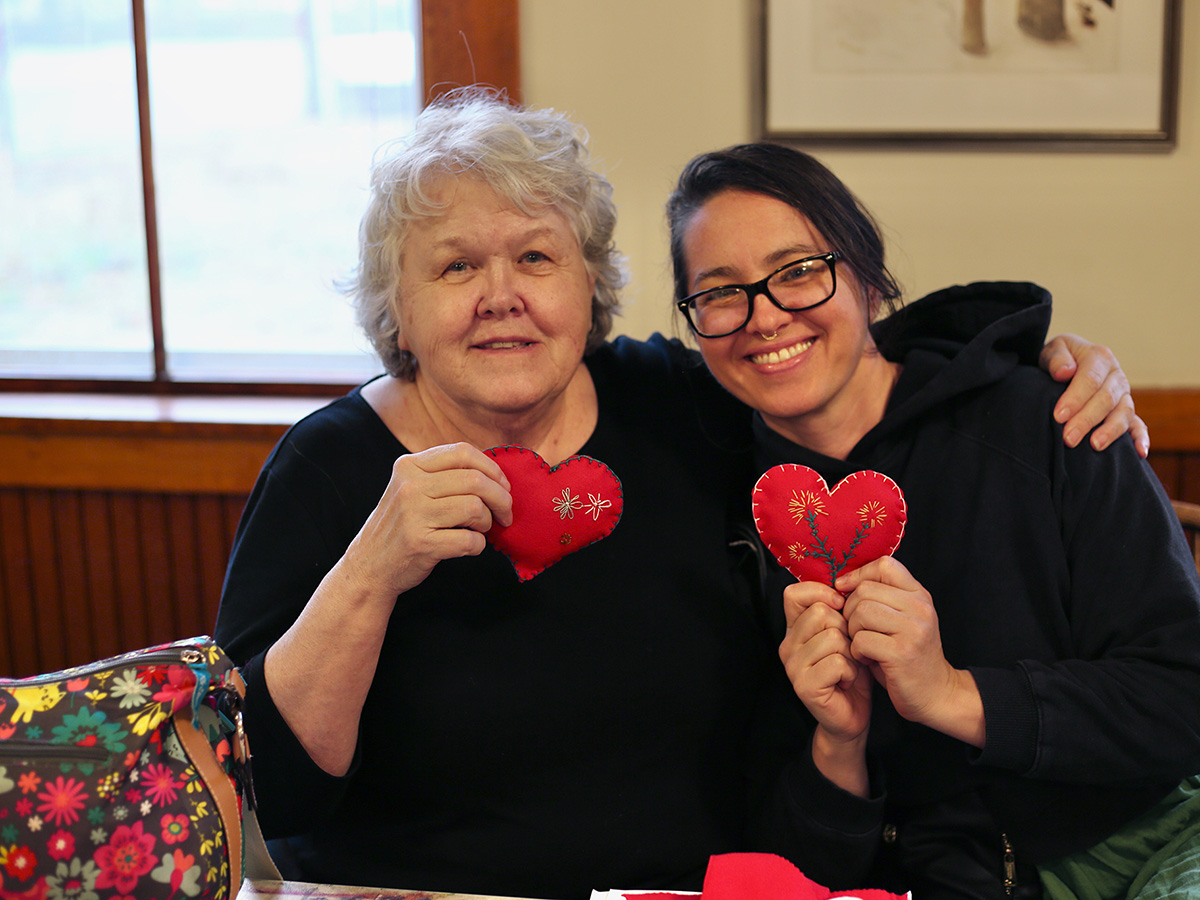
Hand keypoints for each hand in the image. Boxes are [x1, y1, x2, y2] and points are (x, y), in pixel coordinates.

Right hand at [341, 442, 512, 598]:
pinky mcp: (421, 543)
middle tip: (505, 514)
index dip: (492, 468)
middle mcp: (409, 485)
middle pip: (475, 480)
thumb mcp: (411, 488)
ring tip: (480, 530)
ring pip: (475, 507)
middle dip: (500, 498)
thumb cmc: (401, 526)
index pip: (463, 452)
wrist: (368, 566)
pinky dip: (478, 545)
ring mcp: (414, 514)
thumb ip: (443, 475)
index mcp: (409, 465)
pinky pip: (469, 540)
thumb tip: (495, 474)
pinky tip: (469, 546)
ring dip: (487, 522)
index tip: (503, 486)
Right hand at [780, 581, 872, 795]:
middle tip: (848, 650)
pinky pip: (837, 662)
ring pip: (832, 637)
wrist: (852, 716)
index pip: (794, 593)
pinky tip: (847, 681)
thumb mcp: (845, 635)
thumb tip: (845, 583)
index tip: (841, 606)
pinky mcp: (804, 686)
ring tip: (849, 667)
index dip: (821, 593)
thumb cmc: (852, 673)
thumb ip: (838, 611)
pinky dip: (851, 672)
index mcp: (794, 628)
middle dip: (846, 629)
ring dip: (852, 653)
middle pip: (821, 613)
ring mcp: (792, 666)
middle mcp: (787, 644)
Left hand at [837, 558, 984, 747]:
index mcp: (919, 595)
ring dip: (852, 630)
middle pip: (865, 590)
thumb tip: (841, 582)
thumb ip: (881, 598)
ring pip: (861, 613)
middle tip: (857, 630)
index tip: (845, 590)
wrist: (936, 694)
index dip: (859, 574)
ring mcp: (913, 630)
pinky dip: (857, 651)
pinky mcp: (902, 653)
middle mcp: (920, 608)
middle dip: (850, 610)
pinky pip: (861, 640)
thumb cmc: (908, 654)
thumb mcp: (901, 619)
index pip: (885, 565)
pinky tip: (867, 659)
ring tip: (862, 643)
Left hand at [1040, 333, 1148, 456]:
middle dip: (1086, 420)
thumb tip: (1064, 372)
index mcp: (1099, 357)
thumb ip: (1056, 358)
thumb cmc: (1058, 359)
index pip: (1090, 379)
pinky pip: (1138, 425)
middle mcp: (1115, 376)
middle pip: (1106, 399)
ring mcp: (1124, 394)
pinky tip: (1139, 453)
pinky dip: (1141, 438)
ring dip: (1110, 430)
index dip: (1075, 399)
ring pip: (1123, 412)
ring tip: (1095, 446)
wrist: (1066, 364)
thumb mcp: (1053, 349)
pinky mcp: (1125, 411)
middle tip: (1068, 438)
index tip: (1058, 416)